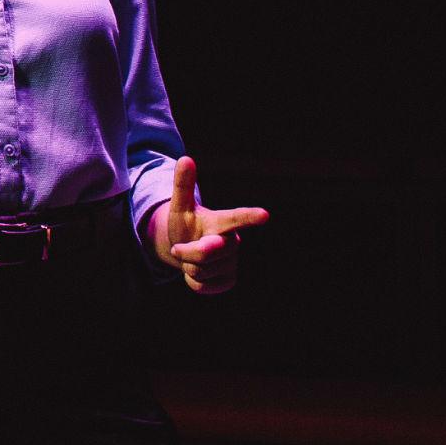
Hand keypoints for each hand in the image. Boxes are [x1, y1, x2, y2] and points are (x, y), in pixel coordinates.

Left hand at [149, 156, 268, 293]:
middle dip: (188, 251)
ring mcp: (232, 263)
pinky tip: (197, 272)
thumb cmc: (186, 225)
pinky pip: (202, 286)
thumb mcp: (180, 205)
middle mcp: (232, 242)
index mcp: (222, 222)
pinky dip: (192, 281)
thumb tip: (185, 158)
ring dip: (188, 266)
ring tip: (192, 258)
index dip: (249, 216)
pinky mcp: (229, 281)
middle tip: (181, 247)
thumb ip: (183, 185)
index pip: (236, 218)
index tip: (264, 214)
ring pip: (201, 271)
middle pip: (206, 252)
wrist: (185, 249)